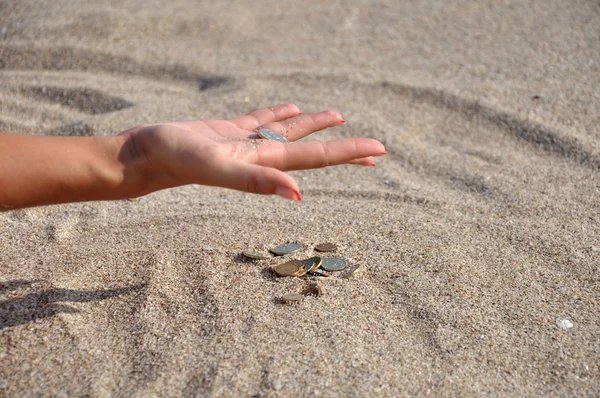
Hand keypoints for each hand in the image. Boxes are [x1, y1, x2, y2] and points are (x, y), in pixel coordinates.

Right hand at [121, 104, 385, 199]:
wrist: (147, 156)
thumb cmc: (179, 162)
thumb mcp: (220, 168)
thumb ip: (258, 182)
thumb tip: (298, 194)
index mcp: (267, 164)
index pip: (319, 157)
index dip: (350, 153)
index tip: (380, 150)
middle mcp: (263, 156)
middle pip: (313, 150)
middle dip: (345, 148)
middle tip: (376, 148)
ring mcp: (247, 143)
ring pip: (290, 132)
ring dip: (315, 126)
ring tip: (339, 117)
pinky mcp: (230, 130)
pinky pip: (262, 120)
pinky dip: (280, 114)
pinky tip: (292, 108)